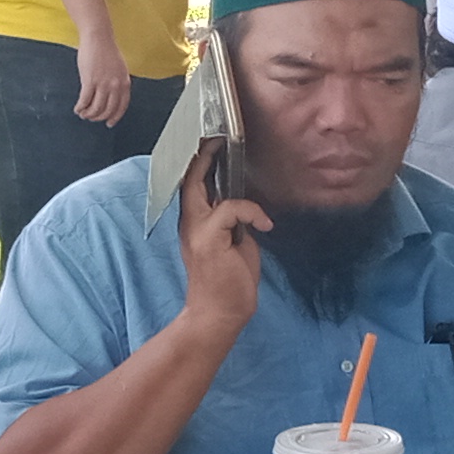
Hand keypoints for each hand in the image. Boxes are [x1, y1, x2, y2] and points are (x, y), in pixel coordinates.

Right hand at [72, 31, 130, 125]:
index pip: (121, 106)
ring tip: (83, 113)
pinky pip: (85, 101)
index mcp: (124, 82)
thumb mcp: (119, 68)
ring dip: (88, 114)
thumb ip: (118, 82)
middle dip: (98, 117)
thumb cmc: (106, 50)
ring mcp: (103, 84)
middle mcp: (115, 85)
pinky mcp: (89, 81)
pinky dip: (80, 107)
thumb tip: (112, 96)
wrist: (98, 37)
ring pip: (96, 108)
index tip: (109, 123)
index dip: (115, 117)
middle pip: (108, 110)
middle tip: (91, 118)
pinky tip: (77, 108)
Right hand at [176, 138, 269, 340]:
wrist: (220, 315)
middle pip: (188, 179)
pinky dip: (251, 211)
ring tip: (230, 160)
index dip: (199, 163)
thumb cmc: (229, 283)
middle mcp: (189, 223)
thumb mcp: (235, 244)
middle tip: (215, 137)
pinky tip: (265, 225)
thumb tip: (243, 205)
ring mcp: (196, 231)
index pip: (192, 186)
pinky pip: (230, 210)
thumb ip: (233, 222)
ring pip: (199, 186)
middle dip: (200, 155)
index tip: (211, 144)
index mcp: (195, 223)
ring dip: (218, 172)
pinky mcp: (208, 240)